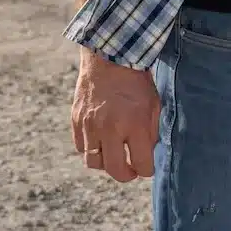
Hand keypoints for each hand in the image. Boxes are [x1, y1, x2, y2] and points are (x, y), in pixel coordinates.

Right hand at [71, 48, 160, 181]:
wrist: (109, 56)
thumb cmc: (136, 79)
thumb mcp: (154, 103)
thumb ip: (152, 131)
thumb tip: (148, 153)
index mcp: (135, 124)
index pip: (142, 165)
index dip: (147, 169)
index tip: (147, 166)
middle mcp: (111, 128)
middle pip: (116, 171)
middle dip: (126, 174)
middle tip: (131, 170)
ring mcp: (91, 126)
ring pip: (94, 163)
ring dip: (106, 163)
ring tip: (114, 155)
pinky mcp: (76, 120)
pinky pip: (81, 147)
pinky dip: (90, 148)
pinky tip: (100, 140)